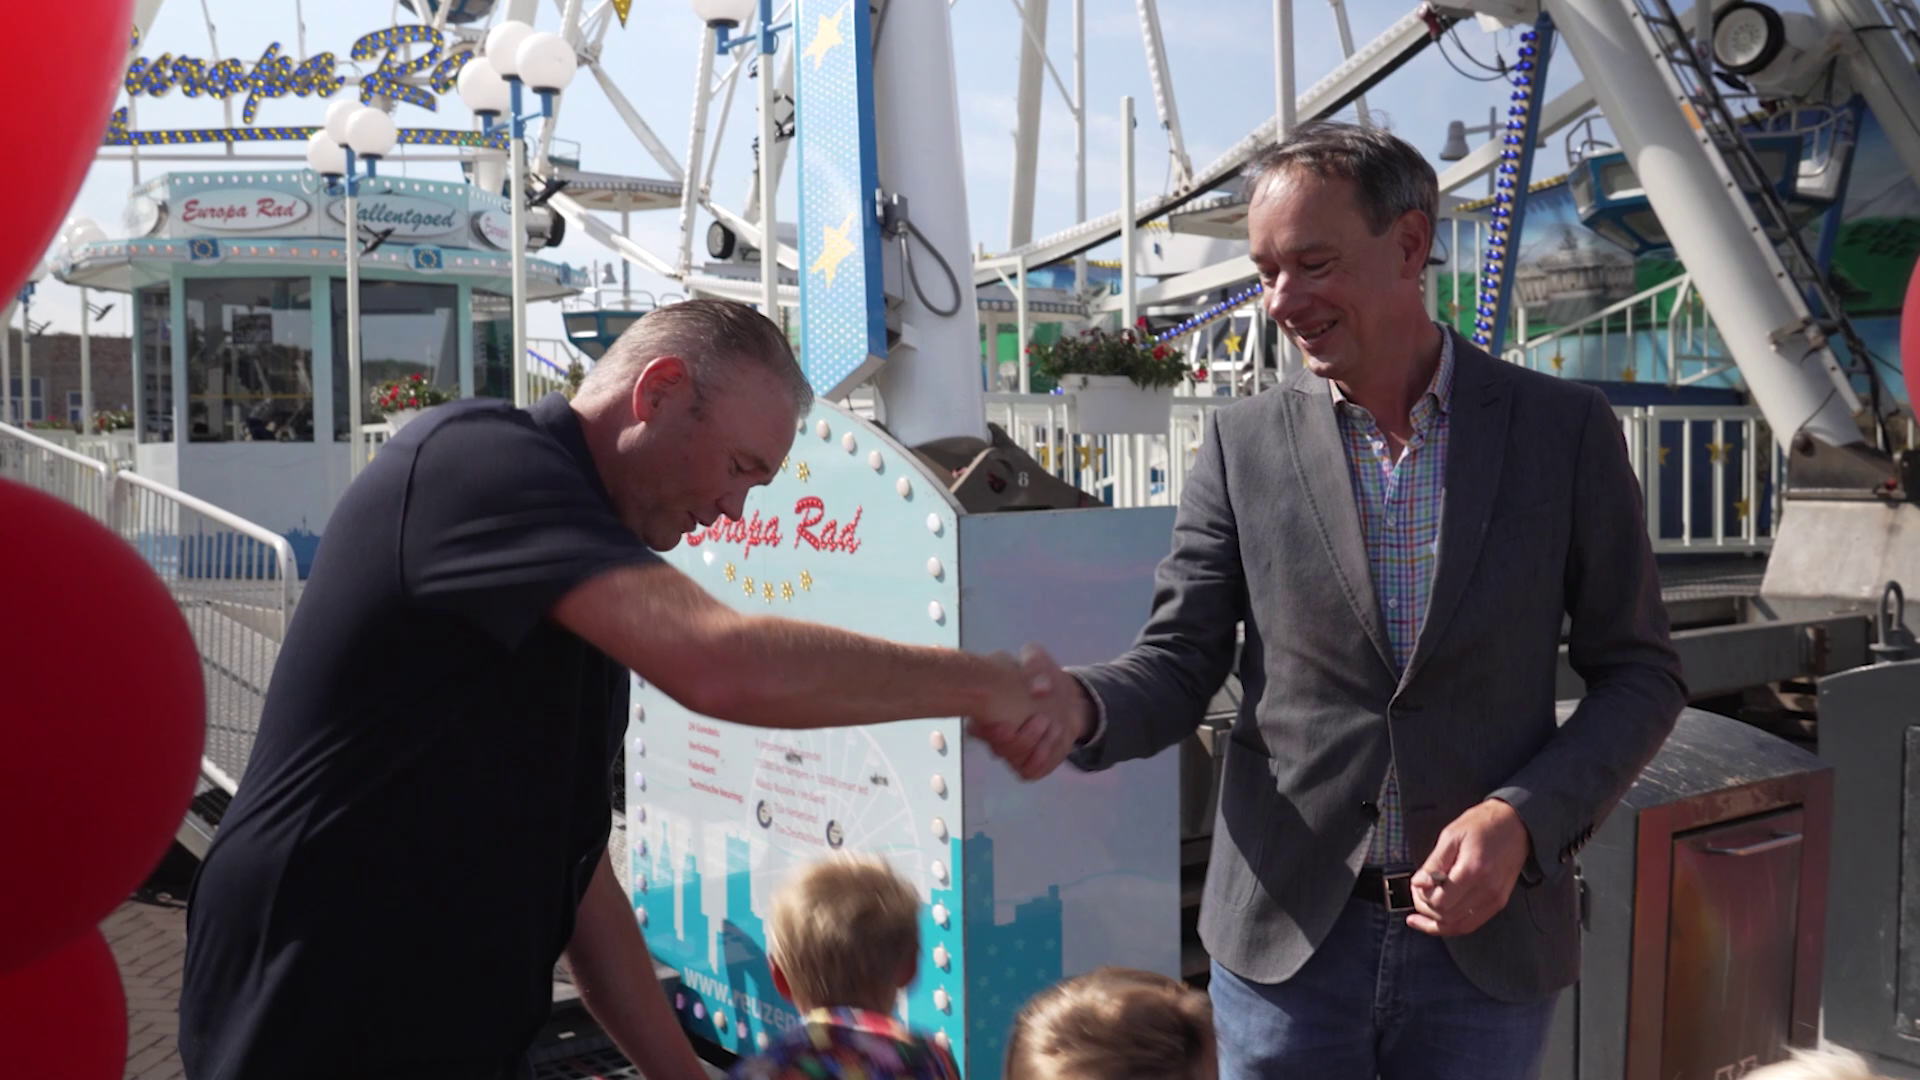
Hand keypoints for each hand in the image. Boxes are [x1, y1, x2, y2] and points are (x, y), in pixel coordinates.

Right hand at [967, 645, 1089, 779]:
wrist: (1065, 698)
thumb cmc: (1040, 678)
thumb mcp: (1036, 659)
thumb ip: (1034, 662)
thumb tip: (1040, 689)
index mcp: (987, 709)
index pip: (976, 728)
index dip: (987, 730)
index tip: (1006, 722)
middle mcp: (994, 735)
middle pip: (998, 748)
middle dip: (1021, 738)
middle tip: (1042, 719)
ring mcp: (1011, 752)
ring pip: (1014, 760)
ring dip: (1036, 745)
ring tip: (1054, 726)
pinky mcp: (1028, 764)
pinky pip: (1029, 771)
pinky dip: (1042, 759)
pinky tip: (1054, 740)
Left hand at [1406, 799, 1532, 937]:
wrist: (1515, 824)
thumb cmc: (1483, 825)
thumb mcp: (1451, 836)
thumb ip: (1434, 863)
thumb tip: (1418, 884)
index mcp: (1474, 870)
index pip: (1440, 901)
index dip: (1422, 897)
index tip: (1416, 885)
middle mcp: (1487, 890)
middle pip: (1447, 916)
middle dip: (1425, 908)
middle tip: (1418, 893)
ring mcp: (1495, 899)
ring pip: (1458, 926)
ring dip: (1436, 921)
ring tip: (1423, 908)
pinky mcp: (1498, 903)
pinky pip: (1471, 924)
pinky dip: (1451, 924)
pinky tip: (1436, 920)